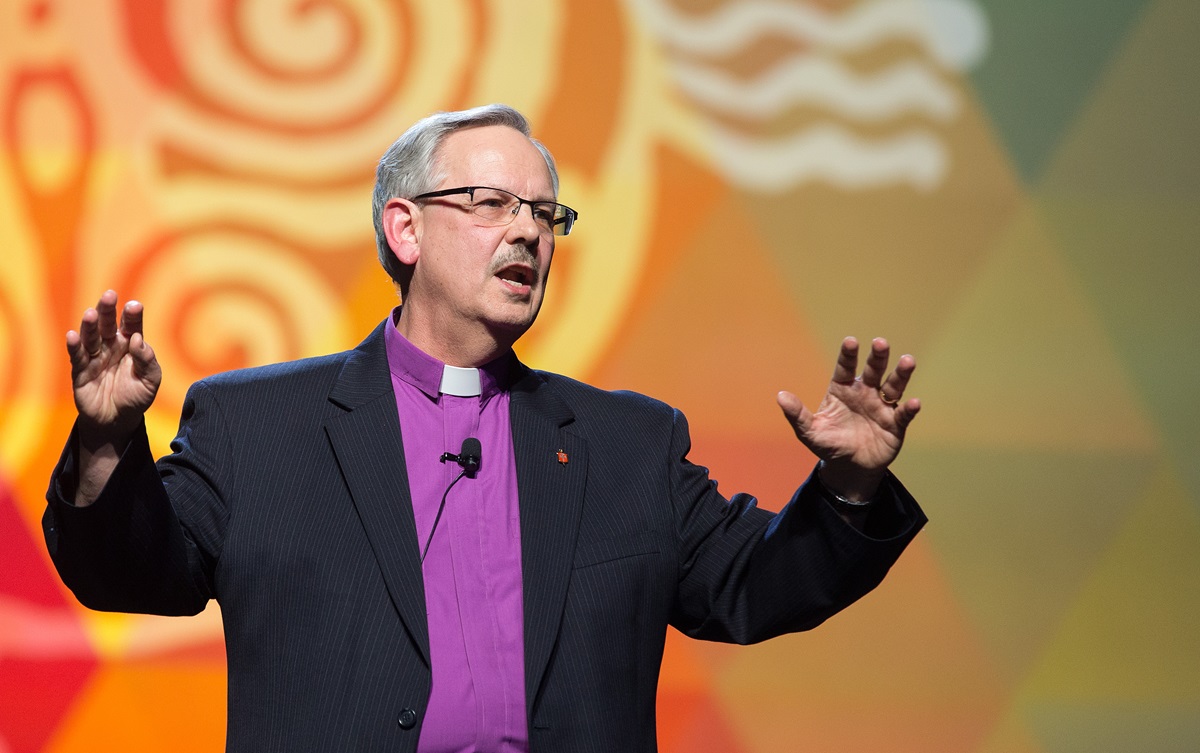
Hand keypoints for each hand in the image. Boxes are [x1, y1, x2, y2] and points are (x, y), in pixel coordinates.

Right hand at [66, 290, 161, 440]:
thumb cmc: (137, 397)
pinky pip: (77, 357)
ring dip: (90, 325)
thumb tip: (138, 340)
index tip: (135, 305)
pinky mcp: (80, 371)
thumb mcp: (150, 380)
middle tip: (110, 295)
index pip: (132, 326)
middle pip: (107, 325)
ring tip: (92, 313)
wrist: (118, 420)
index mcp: (130, 344)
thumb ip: (147, 360)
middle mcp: (111, 346)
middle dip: (108, 310)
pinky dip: (74, 346)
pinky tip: (72, 335)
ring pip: (90, 337)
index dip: (132, 316)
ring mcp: (94, 357)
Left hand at [776, 337, 919, 500]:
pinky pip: (903, 414)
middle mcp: (864, 392)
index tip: (850, 342)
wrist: (849, 468)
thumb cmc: (829, 444)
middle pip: (873, 370)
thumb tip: (780, 396)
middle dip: (877, 356)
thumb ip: (797, 414)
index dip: (848, 355)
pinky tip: (914, 403)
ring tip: (907, 360)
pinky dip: (910, 409)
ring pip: (893, 386)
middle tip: (880, 342)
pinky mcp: (895, 424)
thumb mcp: (809, 432)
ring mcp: (882, 406)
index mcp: (842, 390)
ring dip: (901, 374)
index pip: (845, 368)